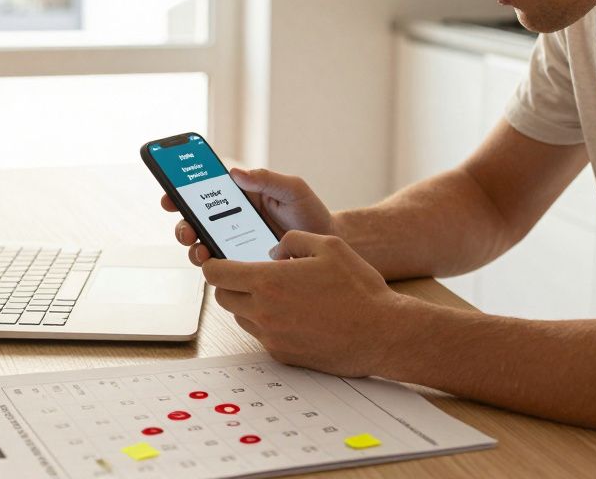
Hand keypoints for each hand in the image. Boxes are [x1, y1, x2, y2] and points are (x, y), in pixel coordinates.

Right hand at [161, 167, 334, 265]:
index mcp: (240, 197)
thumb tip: (235, 172)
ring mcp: (235, 243)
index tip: (170, 196)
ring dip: (194, 248)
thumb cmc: (310, 214)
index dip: (181, 192)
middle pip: (196, 221)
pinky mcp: (243, 264)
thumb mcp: (292, 189)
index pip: (205, 192)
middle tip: (187, 230)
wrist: (326, 245)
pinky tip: (217, 268)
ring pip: (202, 245)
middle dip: (183, 225)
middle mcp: (232, 220)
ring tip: (201, 252)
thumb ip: (266, 179)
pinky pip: (221, 267)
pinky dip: (213, 268)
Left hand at [202, 231, 408, 376]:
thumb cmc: (358, 289)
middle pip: (223, 297)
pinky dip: (267, 322)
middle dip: (229, 283)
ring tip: (276, 293)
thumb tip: (275, 250)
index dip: (213, 263)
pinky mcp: (282, 355)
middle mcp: (263, 312)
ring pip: (240, 317)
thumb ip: (293, 240)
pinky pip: (261, 335)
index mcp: (269, 282)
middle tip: (247, 274)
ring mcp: (272, 337)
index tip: (217, 259)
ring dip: (247, 303)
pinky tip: (292, 313)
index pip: (216, 274)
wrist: (382, 333)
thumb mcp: (328, 245)